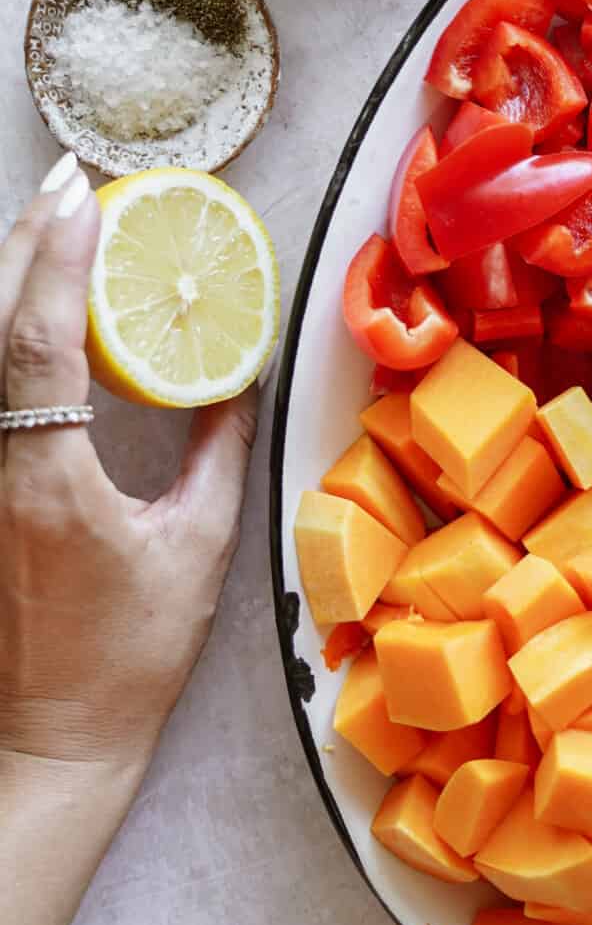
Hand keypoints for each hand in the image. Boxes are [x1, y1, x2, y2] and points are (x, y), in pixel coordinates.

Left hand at [0, 155, 256, 769]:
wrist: (46, 737)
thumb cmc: (125, 657)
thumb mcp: (195, 551)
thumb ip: (216, 455)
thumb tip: (235, 377)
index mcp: (43, 482)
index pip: (34, 341)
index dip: (55, 257)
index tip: (84, 194)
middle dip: (22, 244)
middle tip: (66, 187)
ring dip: (6, 284)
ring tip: (47, 230)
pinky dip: (2, 339)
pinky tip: (25, 312)